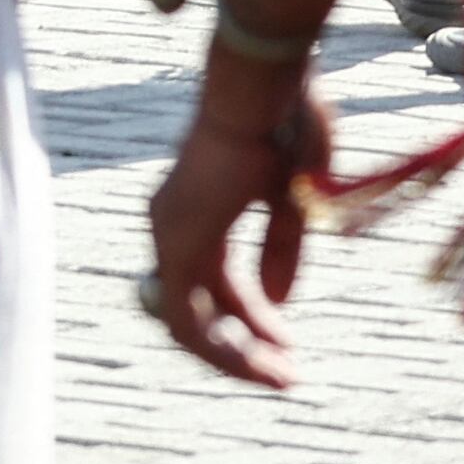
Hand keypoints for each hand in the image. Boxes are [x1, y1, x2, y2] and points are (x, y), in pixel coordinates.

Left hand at [144, 43, 336, 388]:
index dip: (251, 323)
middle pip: (199, 309)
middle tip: (288, 375)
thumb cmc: (284, 121)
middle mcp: (174, 225)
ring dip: (236, 355)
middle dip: (244, 346)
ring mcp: (171, 233)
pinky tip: (264, 362)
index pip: (214, 287)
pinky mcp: (178, 241)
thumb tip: (276, 300)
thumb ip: (279, 249)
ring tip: (284, 379)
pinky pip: (186, 318)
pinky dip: (223, 346)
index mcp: (199, 211)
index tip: (289, 348)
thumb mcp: (292, 197)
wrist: (264, 85)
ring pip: (188, 322)